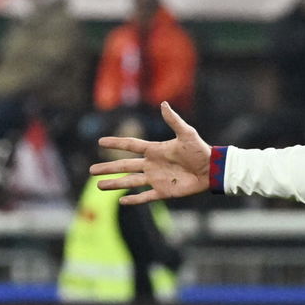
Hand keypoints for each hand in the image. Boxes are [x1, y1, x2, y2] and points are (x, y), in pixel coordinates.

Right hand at [89, 102, 210, 205]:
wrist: (212, 169)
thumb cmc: (200, 150)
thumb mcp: (187, 134)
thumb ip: (174, 120)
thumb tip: (164, 104)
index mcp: (155, 150)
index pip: (131, 146)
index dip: (116, 143)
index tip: (100, 142)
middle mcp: (152, 164)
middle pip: (124, 166)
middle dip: (108, 168)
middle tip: (91, 170)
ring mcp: (156, 178)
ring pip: (130, 181)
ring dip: (115, 183)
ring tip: (99, 185)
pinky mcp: (164, 191)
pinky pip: (146, 196)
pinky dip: (134, 199)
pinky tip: (121, 201)